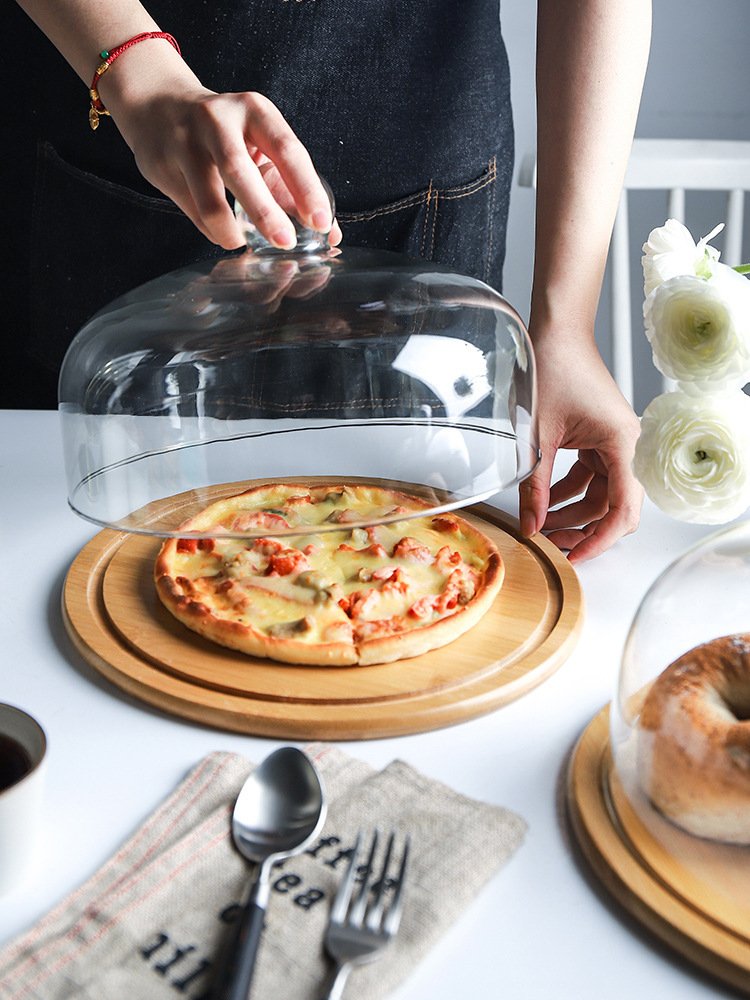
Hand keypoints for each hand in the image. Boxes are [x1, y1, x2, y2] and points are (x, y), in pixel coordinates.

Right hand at [98, 41, 341, 250]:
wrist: (156, 104)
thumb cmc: (224, 132)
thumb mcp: (258, 140)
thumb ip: (289, 184)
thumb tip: (327, 233)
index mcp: (254, 110)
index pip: (287, 150)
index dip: (305, 188)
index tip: (320, 223)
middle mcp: (217, 120)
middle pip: (239, 169)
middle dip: (265, 211)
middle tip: (284, 242)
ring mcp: (184, 141)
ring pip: (208, 197)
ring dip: (228, 229)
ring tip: (240, 243)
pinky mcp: (161, 165)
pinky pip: (191, 210)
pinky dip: (210, 229)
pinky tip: (220, 232)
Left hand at [519, 337, 642, 562]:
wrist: (557, 333)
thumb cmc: (553, 369)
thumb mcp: (536, 437)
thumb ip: (534, 486)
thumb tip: (531, 526)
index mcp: (621, 443)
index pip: (622, 508)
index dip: (600, 539)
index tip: (575, 557)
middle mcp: (627, 445)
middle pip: (614, 506)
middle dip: (585, 530)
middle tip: (554, 547)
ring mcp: (614, 442)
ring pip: (600, 495)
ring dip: (574, 513)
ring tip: (544, 529)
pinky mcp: (600, 438)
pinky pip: (590, 477)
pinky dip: (570, 492)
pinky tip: (546, 504)